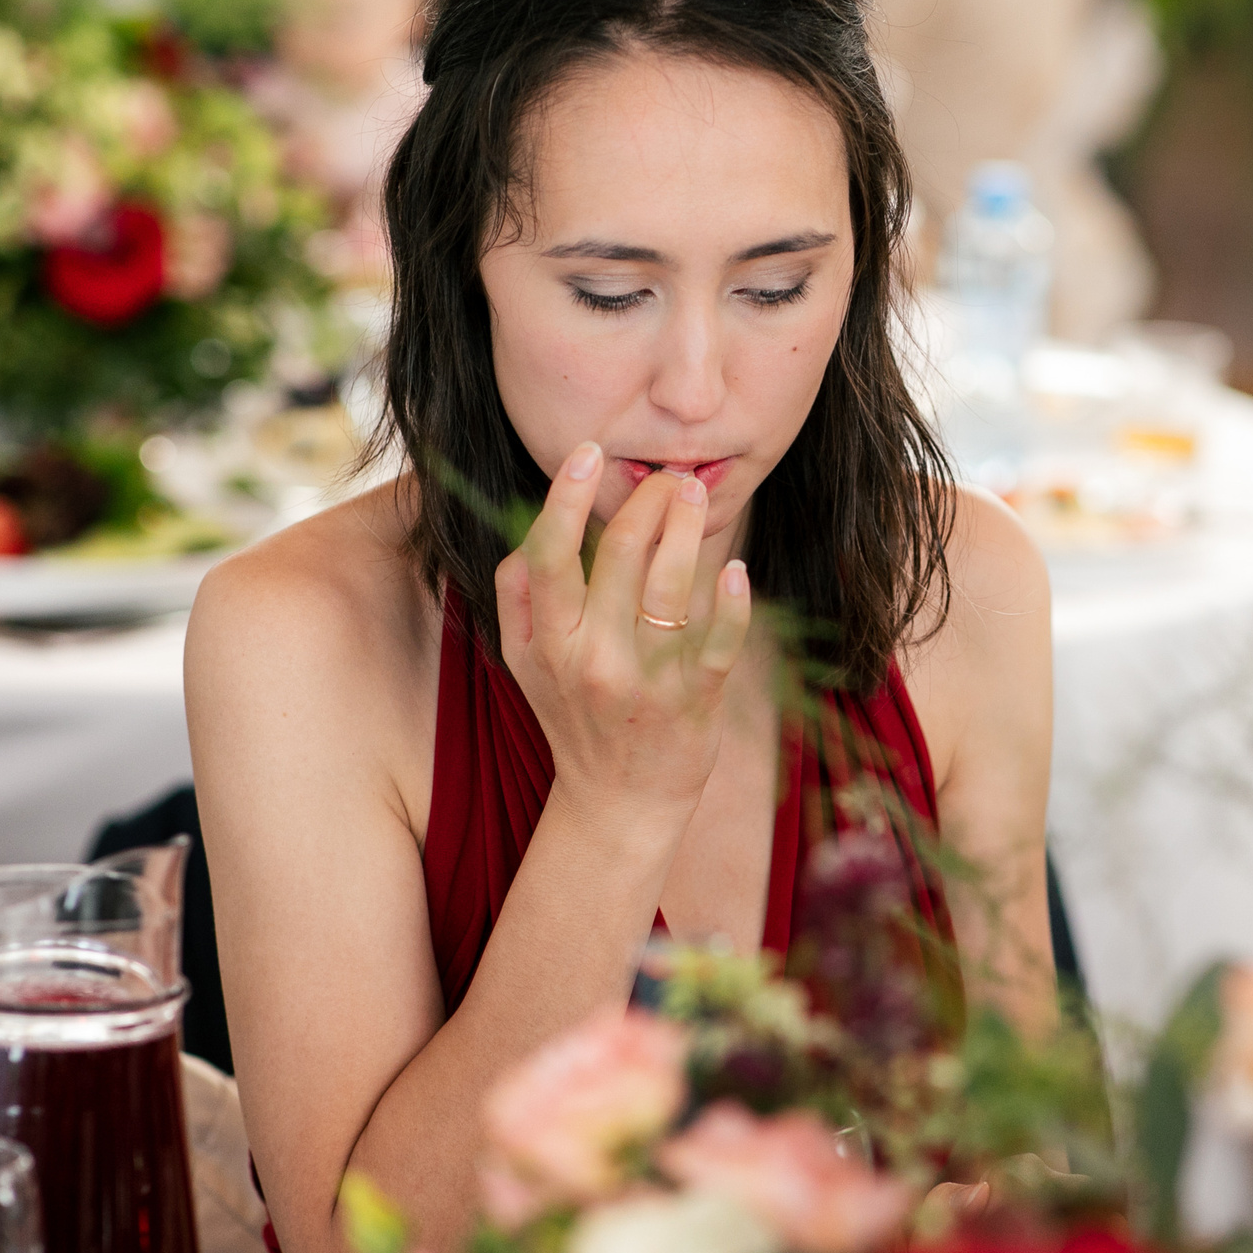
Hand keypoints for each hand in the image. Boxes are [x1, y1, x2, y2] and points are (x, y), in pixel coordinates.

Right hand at [492, 443, 751, 836]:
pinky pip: (720, 638)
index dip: (568, 496)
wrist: (617, 801)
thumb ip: (517, 593)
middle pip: (620, 553)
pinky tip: (735, 570)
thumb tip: (533, 526)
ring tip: (696, 495)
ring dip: (688, 527)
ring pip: (671, 584)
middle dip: (648, 500)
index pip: (550, 554)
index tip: (590, 452)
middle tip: (667, 477)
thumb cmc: (573, 715)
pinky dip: (733, 600)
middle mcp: (593, 658)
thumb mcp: (524, 662)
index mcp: (547, 642)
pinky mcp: (695, 700)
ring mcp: (647, 680)